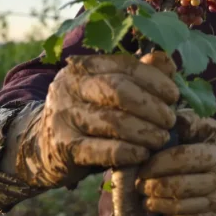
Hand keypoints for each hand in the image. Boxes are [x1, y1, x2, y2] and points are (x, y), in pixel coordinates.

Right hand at [14, 51, 178, 188]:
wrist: (41, 146)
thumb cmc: (88, 115)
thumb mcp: (107, 92)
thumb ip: (137, 75)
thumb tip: (167, 60)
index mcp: (84, 67)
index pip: (125, 66)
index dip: (155, 80)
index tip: (174, 96)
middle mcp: (70, 86)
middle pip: (118, 90)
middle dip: (151, 106)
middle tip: (170, 120)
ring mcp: (64, 116)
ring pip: (113, 121)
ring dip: (145, 132)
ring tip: (161, 139)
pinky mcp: (64, 147)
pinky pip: (103, 150)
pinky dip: (128, 152)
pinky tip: (143, 154)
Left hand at [135, 109, 215, 215]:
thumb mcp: (209, 129)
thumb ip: (190, 121)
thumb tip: (169, 119)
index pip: (183, 158)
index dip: (158, 164)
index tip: (142, 167)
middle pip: (181, 185)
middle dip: (154, 186)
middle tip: (139, 185)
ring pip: (183, 206)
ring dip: (159, 205)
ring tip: (145, 200)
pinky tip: (161, 212)